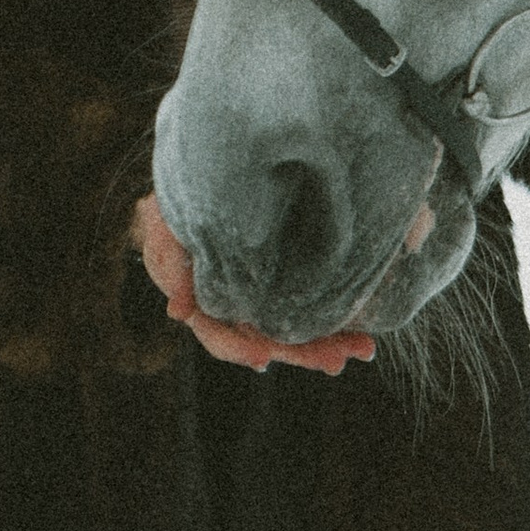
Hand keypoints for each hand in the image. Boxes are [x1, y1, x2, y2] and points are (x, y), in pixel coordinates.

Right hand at [130, 193, 374, 373]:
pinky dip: (331, 317)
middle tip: (339, 360)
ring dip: (326, 341)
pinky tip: (358, 327)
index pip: (223, 337)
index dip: (240, 349)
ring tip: (361, 348)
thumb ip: (170, 262)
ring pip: (293, 326)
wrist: (213, 169)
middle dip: (303, 353)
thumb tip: (178, 312)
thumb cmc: (185, 198)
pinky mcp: (287, 275)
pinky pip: (309, 302)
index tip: (263, 359)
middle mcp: (239, 306)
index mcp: (207, 302)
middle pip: (268, 339)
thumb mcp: (168, 225)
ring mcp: (265, 293)